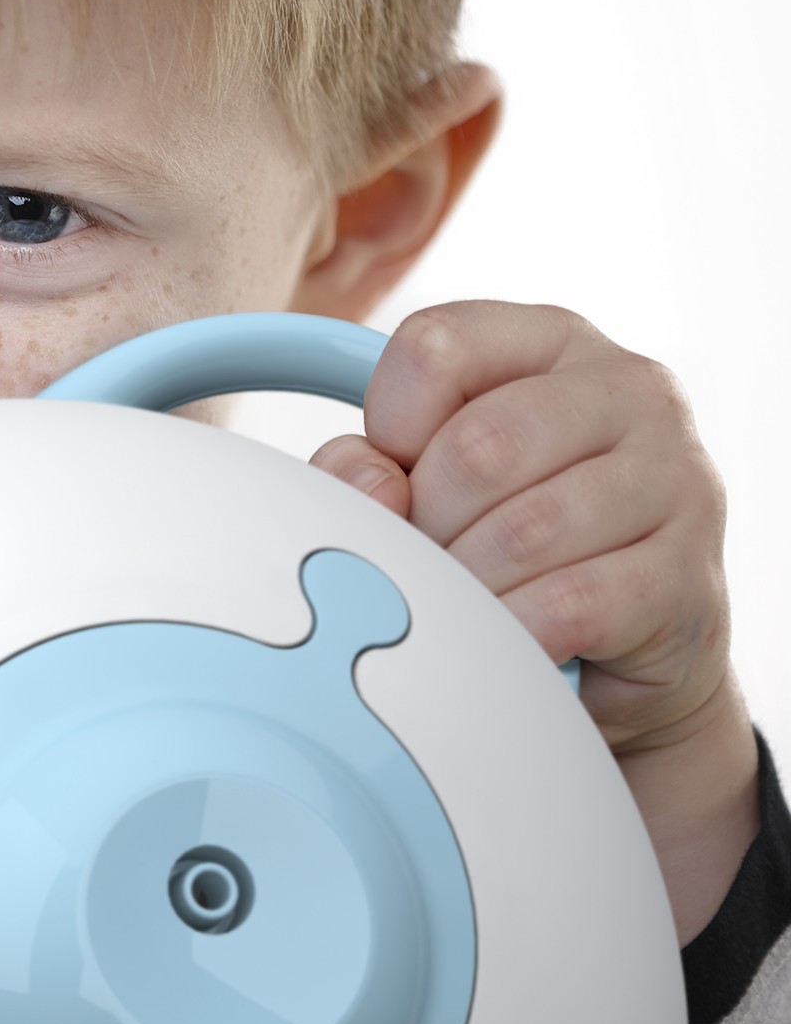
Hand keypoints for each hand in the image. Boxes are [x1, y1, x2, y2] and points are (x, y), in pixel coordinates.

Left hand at [312, 300, 760, 940]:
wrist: (614, 676)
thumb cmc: (493, 567)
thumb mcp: (417, 502)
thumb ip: (365, 476)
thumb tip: (338, 485)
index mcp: (545, 347)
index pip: (433, 348)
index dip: (391, 426)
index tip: (401, 473)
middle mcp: (624, 394)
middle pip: (473, 451)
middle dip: (431, 528)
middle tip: (444, 571)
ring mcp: (670, 482)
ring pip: (516, 525)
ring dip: (474, 589)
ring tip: (489, 613)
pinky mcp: (685, 580)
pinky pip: (570, 603)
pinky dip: (524, 637)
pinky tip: (528, 651)